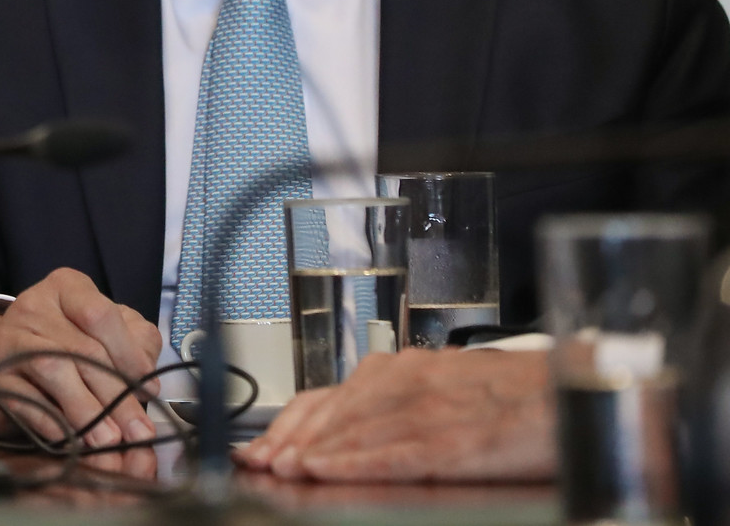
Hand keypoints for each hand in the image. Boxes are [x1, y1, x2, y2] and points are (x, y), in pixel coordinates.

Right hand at [0, 268, 161, 468]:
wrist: (1, 359)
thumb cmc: (64, 343)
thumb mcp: (103, 332)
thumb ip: (134, 345)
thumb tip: (147, 381)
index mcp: (67, 287)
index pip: (100, 315)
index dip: (129, 355)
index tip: (149, 391)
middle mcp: (34, 305)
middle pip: (83, 350)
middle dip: (117, 397)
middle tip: (138, 433)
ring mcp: (9, 338)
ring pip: (55, 371)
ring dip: (87, 411)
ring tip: (109, 441)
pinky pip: (27, 400)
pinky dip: (54, 424)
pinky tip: (75, 441)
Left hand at [235, 348, 553, 482]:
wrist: (583, 390)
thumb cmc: (520, 395)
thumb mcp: (447, 391)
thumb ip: (400, 406)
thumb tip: (351, 433)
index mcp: (405, 369)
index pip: (331, 396)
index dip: (290, 424)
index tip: (259, 446)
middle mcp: (411, 380)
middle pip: (334, 412)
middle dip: (291, 440)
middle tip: (256, 464)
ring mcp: (434, 408)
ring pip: (356, 430)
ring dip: (312, 451)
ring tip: (280, 470)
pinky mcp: (459, 439)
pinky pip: (397, 451)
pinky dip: (355, 461)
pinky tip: (328, 472)